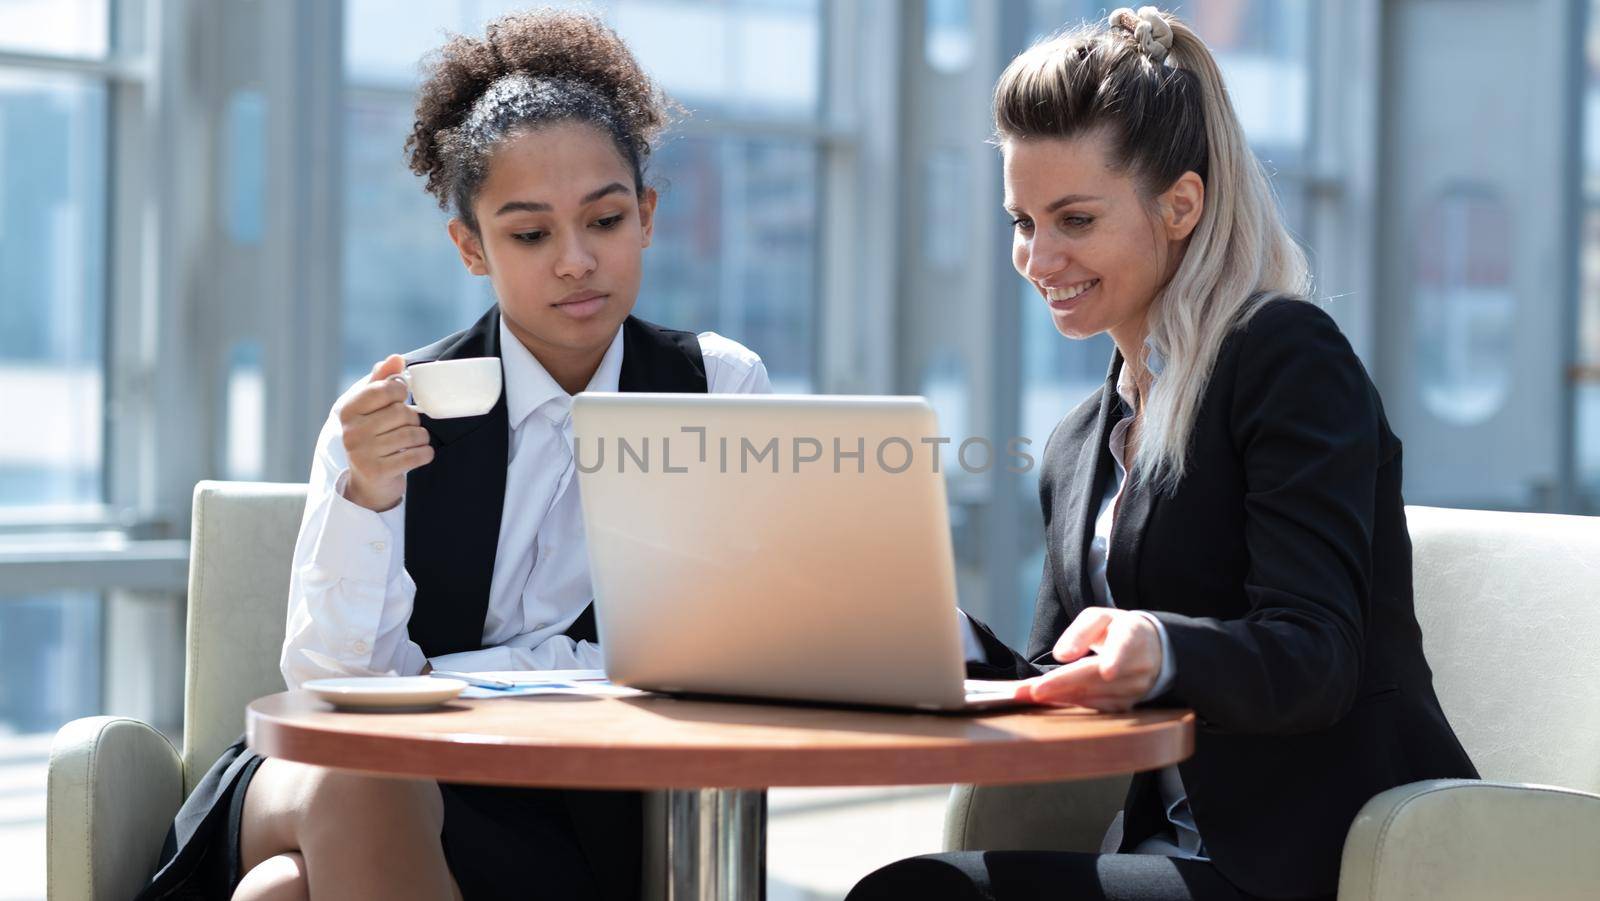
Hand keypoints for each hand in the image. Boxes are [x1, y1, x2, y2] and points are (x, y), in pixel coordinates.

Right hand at [337, 355, 433, 511]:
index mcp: (348, 411)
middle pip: (401, 412)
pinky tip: (419, 454)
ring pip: (412, 434)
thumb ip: (381, 381)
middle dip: (412, 419)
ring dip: (421, 438)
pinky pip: (417, 455)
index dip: (400, 392)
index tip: (400, 399)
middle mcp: (351, 431)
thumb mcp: (371, 408)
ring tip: (413, 442)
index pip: (385, 389)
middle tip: (406, 427)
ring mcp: (362, 453)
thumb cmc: (373, 438)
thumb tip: (396, 358)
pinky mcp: (378, 471)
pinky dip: (425, 454)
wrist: (368, 483)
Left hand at [1012, 607, 1162, 711]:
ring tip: (1027, 695)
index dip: (1117, 659)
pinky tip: (1045, 702)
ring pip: (1093, 696)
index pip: (1124, 647)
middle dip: (1063, 684)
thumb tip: (1062, 655)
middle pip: (1097, 677)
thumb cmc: (1119, 631)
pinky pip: (1094, 708)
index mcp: (1133, 637)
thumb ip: (1081, 631)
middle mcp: (1137, 666)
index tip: (1107, 672)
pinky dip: (1068, 705)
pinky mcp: (1125, 706)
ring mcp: (1134, 690)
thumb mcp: (1101, 618)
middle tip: (1032, 690)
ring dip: (1059, 698)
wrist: (1153, 652)